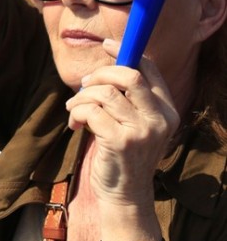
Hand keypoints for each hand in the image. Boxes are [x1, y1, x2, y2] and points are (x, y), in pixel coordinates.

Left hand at [65, 41, 178, 208]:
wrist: (125, 196)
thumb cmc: (124, 154)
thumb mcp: (135, 123)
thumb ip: (129, 97)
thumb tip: (107, 63)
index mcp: (167, 111)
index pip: (149, 69)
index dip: (126, 51)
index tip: (106, 44)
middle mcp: (159, 120)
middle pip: (129, 75)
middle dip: (100, 73)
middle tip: (84, 85)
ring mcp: (142, 132)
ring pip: (105, 92)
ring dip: (82, 97)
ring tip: (74, 109)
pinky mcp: (120, 142)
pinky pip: (91, 111)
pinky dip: (76, 112)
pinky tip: (74, 124)